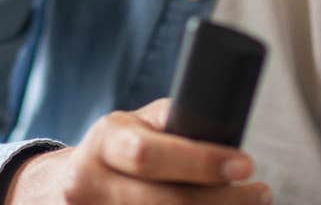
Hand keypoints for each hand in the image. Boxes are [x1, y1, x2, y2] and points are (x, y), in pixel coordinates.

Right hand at [1, 98, 270, 203]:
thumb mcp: (131, 127)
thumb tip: (220, 123)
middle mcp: (88, 185)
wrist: (59, 191)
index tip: (246, 165)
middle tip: (260, 193)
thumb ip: (170, 123)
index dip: (202, 162)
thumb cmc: (114, 153)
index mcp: (103, 143)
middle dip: (223, 201)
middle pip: (166, 204)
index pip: (150, 155)